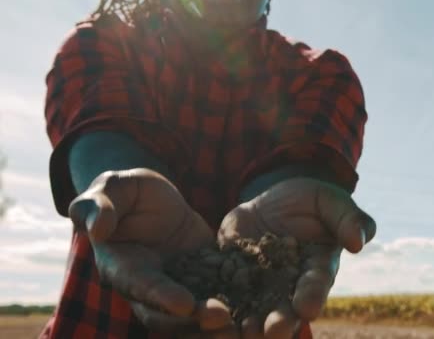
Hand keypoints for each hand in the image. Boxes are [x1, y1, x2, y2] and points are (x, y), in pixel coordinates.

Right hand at [69, 168, 234, 336]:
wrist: (151, 197)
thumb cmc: (123, 191)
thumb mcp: (110, 187)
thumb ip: (98, 205)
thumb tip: (98, 228)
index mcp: (121, 265)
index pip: (141, 286)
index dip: (162, 297)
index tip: (186, 305)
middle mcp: (147, 284)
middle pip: (166, 314)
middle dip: (194, 320)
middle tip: (224, 319)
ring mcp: (175, 285)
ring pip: (190, 316)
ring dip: (213, 324)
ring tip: (241, 326)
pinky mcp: (200, 277)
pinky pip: (214, 296)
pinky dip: (232, 306)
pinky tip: (255, 311)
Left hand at [218, 177, 375, 337]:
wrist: (271, 200)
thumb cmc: (308, 201)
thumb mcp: (328, 200)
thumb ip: (348, 218)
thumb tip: (360, 241)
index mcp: (317, 269)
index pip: (316, 285)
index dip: (312, 296)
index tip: (307, 307)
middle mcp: (289, 285)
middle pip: (286, 309)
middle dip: (280, 323)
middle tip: (272, 332)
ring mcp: (259, 285)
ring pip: (255, 310)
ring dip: (250, 325)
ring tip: (244, 332)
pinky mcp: (231, 277)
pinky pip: (225, 295)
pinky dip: (219, 308)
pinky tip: (212, 315)